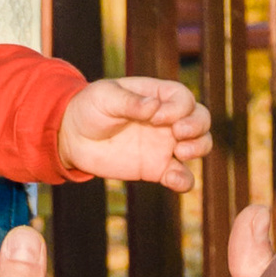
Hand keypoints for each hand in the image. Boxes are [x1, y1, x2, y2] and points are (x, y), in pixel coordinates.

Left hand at [58, 75, 210, 191]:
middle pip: (201, 118)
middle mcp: (167, 119)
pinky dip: (184, 180)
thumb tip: (154, 106)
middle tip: (178, 134)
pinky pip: (182, 176)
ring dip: (199, 148)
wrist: (74, 137)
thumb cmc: (91, 108)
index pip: (183, 98)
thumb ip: (130, 102)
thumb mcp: (105, 97)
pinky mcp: (158, 169)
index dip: (177, 108)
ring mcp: (165, 144)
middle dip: (198, 126)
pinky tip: (171, 179)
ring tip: (180, 153)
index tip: (155, 117)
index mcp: (157, 95)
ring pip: (200, 145)